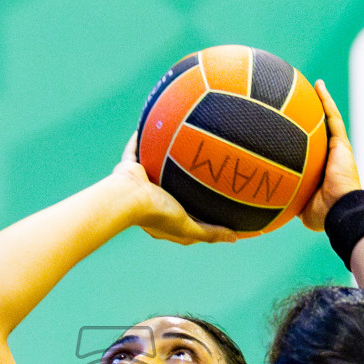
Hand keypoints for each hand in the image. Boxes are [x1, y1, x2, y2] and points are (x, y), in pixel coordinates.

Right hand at [111, 133, 237, 245]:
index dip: (198, 213)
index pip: (183, 216)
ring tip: (180, 147)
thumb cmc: (157, 213)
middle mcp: (150, 199)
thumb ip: (210, 232)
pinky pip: (136, 148)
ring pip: (154, 168)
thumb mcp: (187, 227)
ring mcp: (139, 182)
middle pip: (171, 190)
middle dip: (183, 184)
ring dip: (164, 159)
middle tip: (201, 174)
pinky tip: (154, 124)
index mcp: (160, 217)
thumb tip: (235, 238)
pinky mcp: (130, 167)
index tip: (215, 205)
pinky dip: (141, 139)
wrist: (128, 197)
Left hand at [299, 80, 362, 231]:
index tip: (284, 128)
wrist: (338, 211)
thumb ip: (287, 197)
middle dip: (307, 117)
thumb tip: (268, 200)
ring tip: (309, 84)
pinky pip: (332, 117)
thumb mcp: (297, 205)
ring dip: (319, 101)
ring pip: (325, 119)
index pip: (307, 149)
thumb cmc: (320, 213)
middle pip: (316, 131)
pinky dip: (326, 100)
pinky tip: (318, 85)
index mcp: (318, 169)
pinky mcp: (342, 143)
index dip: (298, 138)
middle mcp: (328, 156)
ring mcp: (336, 149)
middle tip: (294, 102)